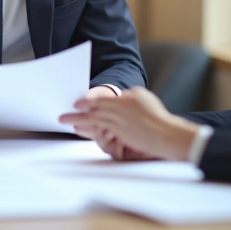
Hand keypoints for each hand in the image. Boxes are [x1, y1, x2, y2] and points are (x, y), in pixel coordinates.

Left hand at [59, 86, 198, 160]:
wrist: (165, 133)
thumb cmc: (158, 117)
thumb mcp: (145, 97)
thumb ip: (129, 96)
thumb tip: (120, 98)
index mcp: (126, 97)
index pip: (102, 99)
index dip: (88, 102)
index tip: (77, 104)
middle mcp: (120, 107)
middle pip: (94, 108)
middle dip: (78, 112)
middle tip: (65, 114)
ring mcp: (118, 120)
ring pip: (94, 119)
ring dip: (79, 120)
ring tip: (68, 122)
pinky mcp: (119, 132)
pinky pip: (100, 129)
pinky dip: (88, 129)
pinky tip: (81, 130)